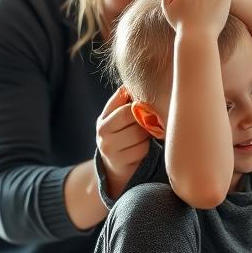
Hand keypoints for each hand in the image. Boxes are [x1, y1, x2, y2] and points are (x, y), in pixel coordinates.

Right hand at [96, 84, 150, 198]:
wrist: (116, 168)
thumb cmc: (123, 136)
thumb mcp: (118, 119)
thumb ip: (125, 102)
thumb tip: (135, 84)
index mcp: (103, 118)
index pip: (124, 102)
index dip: (139, 103)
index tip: (146, 106)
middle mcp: (102, 132)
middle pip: (133, 116)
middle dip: (144, 119)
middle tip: (148, 121)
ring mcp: (109, 149)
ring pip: (139, 133)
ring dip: (147, 134)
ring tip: (143, 136)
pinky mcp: (120, 162)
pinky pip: (142, 149)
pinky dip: (146, 148)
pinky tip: (140, 148)